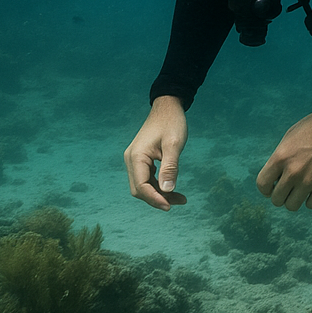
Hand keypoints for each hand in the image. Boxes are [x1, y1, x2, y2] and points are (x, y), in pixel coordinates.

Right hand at [124, 95, 188, 210]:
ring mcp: (134, 159)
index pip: (141, 186)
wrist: (168, 106)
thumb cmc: (172, 122)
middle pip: (140, 189)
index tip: (170, 206)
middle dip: (158, 199)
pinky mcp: (141, 159)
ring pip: (143, 185)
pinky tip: (172, 188)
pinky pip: (147, 178)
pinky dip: (159, 185)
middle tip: (179, 202)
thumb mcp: (174, 144)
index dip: (155, 199)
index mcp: (136, 157)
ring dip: (160, 193)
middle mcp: (131, 160)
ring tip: (181, 198)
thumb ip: (170, 167)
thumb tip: (167, 190)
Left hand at [257, 103, 311, 210]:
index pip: (262, 184)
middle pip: (277, 199)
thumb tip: (276, 175)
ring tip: (302, 189)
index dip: (266, 188)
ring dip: (295, 199)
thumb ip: (281, 157)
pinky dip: (311, 199)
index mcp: (280, 157)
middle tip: (290, 186)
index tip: (273, 186)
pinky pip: (311, 204)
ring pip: (292, 206)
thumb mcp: (290, 136)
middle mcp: (292, 172)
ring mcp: (309, 180)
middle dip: (281, 194)